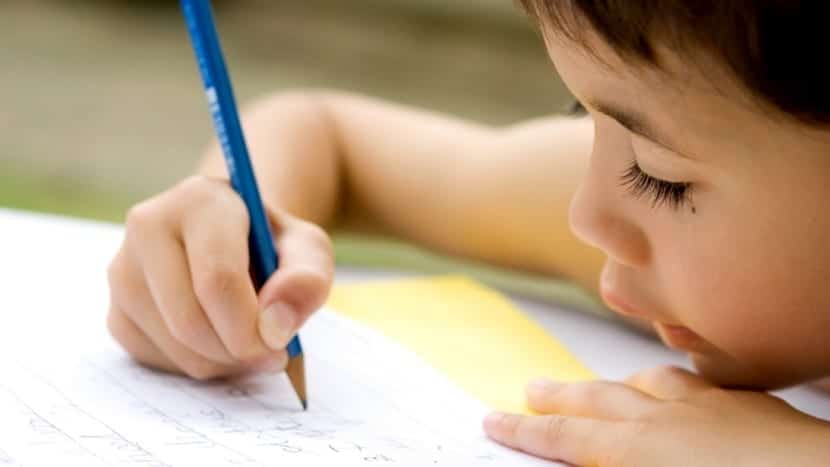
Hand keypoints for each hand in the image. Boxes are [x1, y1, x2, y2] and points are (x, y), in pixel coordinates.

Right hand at [106, 176, 332, 379]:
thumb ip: (307, 278)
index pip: (217, 280)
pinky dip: (195, 365)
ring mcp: (123, 270)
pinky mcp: (116, 310)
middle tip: (270, 354)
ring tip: (248, 341)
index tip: (279, 345)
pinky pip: (154, 360)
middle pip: (189, 320)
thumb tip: (276, 323)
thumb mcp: (308, 250)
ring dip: (221, 362)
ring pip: (173, 346)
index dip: (251, 327)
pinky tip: (218, 341)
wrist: (237, 243)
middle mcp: (148, 226)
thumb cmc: (273, 245)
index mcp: (199, 200)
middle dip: (238, 351)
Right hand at [484, 366, 829, 466]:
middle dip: (557, 397)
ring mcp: (707, 407)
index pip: (564, 440)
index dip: (524, 432)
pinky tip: (676, 387)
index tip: (494, 420)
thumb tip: (582, 460)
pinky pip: (696, 383)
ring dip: (613, 385)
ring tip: (598, 387)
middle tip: (529, 389)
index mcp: (638, 451)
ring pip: (645, 383)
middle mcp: (664, 419)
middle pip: (595, 400)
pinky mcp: (746, 405)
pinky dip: (672, 383)